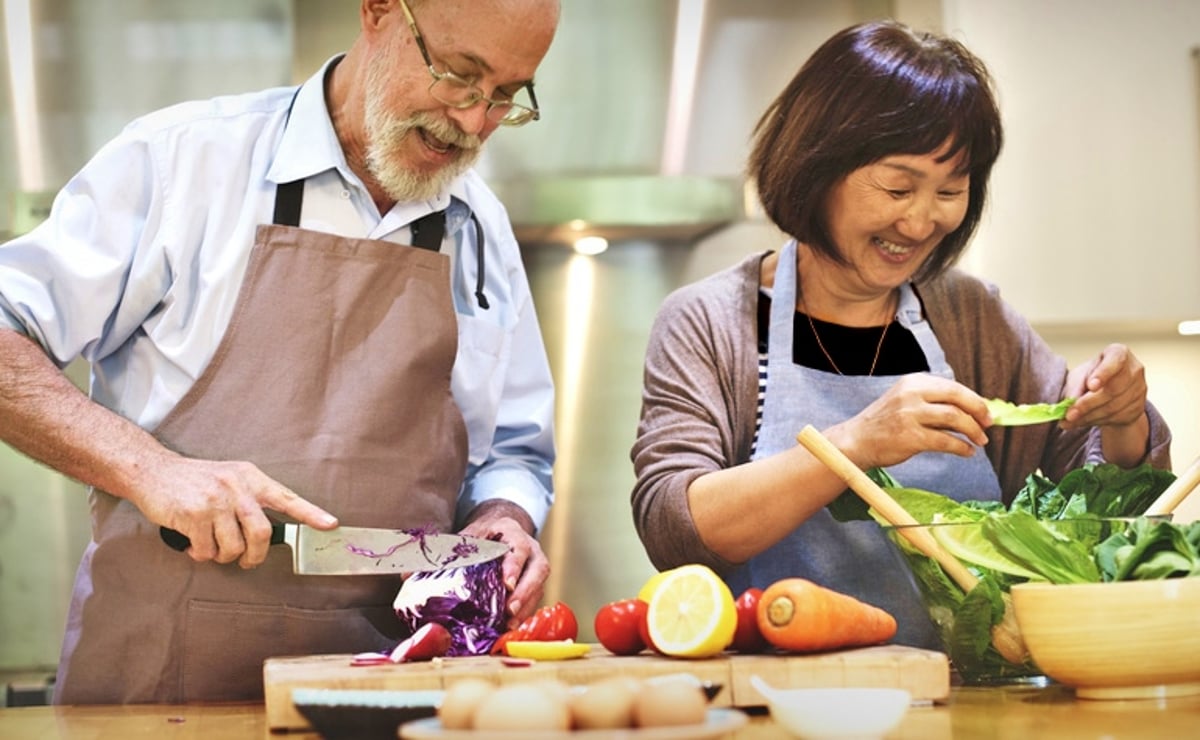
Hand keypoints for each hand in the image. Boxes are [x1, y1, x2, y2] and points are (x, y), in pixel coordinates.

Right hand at [132, 454, 336, 568]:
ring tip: (212, 546)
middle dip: (255, 556)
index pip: (286, 497)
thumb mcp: (229, 476)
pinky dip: (202, 554)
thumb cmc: (195, 479)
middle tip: (246, 562)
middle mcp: (236, 487)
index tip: (331, 524)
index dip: (310, 513)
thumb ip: (250, 498)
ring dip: (223, 556)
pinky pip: (207, 551)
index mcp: (250, 477)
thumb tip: (267, 532)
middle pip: (262, 533)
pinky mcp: (193, 515)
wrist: (153, 471)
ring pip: (234, 547)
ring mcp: (215, 501)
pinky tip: (194, 544)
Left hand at [459, 500, 549, 629]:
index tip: (507, 584)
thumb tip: (433, 567)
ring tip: (509, 624)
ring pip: (539, 588)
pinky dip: (523, 615)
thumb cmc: (485, 535)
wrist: (502, 532)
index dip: (514, 567)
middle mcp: (532, 550)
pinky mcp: (535, 585)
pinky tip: (509, 626)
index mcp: (515, 534)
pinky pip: (534, 600)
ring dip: (525, 607)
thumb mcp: (473, 534)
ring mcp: (536, 569)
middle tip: (510, 609)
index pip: (519, 549)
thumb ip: (460, 548)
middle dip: (525, 591)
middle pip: (538, 570)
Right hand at [824, 373, 990, 469]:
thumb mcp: (906, 402)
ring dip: (973, 431)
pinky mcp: (910, 437)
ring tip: (980, 441)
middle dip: (978, 411)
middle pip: (957, 398)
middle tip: (988, 424)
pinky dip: (961, 447)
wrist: (857, 441)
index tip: (985, 412)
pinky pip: (946, 441)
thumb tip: (971, 411)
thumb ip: (933, 403)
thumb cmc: (885, 423)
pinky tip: (967, 451)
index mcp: (913, 382)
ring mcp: (910, 415)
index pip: (953, 387)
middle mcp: (911, 394)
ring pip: (955, 418)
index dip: (974, 400)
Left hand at [1061, 343, 1149, 465]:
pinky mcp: (1138, 408)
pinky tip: (1082, 421)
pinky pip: (1116, 418)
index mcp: (1119, 353)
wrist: (1106, 391)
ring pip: (1113, 407)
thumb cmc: (1091, 377)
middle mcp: (1134, 370)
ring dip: (1089, 416)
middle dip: (1088, 404)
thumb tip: (1070, 402)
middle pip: (1113, 389)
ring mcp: (1139, 389)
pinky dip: (1095, 421)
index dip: (1103, 374)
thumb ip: (1075, 387)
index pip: (1115, 361)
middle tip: (1069, 414)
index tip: (1091, 386)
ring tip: (1069, 420)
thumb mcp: (1080, 376)